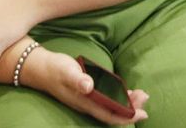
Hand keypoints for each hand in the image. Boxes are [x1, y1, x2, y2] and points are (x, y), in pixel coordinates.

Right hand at [23, 47, 147, 123]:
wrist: (39, 68)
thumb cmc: (54, 68)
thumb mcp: (66, 71)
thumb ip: (77, 79)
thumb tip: (89, 86)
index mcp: (85, 101)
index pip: (110, 115)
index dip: (126, 116)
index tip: (142, 113)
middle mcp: (87, 104)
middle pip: (113, 113)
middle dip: (131, 109)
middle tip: (146, 97)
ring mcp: (86, 99)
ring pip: (110, 107)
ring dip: (126, 103)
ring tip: (140, 95)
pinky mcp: (85, 92)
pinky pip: (105, 99)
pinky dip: (117, 97)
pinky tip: (125, 92)